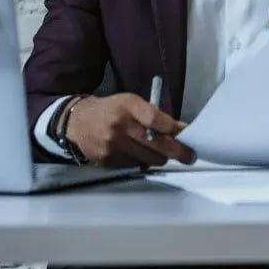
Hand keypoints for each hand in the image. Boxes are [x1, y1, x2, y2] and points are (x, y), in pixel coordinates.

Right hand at [65, 93, 195, 167]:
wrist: (78, 122)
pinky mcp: (108, 160)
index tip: (187, 134)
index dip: (173, 129)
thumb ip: (154, 115)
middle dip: (177, 151)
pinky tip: (139, 154)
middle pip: (156, 143)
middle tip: (190, 155)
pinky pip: (135, 165)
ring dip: (160, 157)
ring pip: (149, 158)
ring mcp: (112, 144)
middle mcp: (119, 125)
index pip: (155, 119)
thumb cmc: (112, 111)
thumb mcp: (131, 103)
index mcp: (127, 105)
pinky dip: (143, 161)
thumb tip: (181, 130)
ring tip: (161, 152)